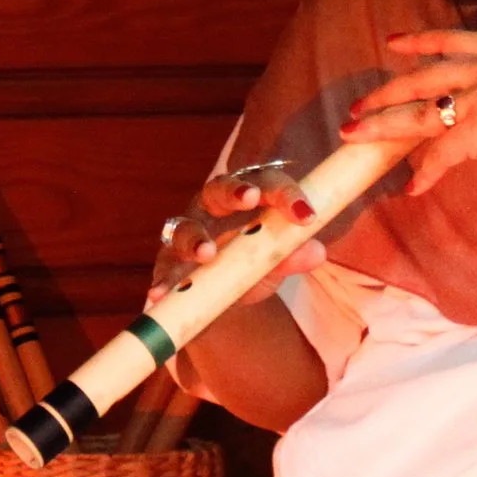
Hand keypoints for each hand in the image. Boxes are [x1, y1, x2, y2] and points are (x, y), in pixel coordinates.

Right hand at [147, 170, 328, 309]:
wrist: (223, 291)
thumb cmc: (254, 261)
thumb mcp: (278, 260)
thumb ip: (294, 255)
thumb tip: (316, 251)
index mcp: (247, 196)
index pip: (268, 183)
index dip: (286, 194)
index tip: (306, 214)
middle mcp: (212, 206)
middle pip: (219, 189)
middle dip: (234, 192)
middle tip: (251, 198)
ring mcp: (187, 231)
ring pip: (186, 226)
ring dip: (195, 238)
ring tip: (206, 253)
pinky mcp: (168, 261)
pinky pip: (164, 267)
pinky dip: (163, 280)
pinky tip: (160, 293)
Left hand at [338, 29, 476, 205]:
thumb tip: (455, 124)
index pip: (453, 40)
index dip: (419, 42)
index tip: (391, 44)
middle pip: (422, 79)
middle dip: (382, 96)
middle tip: (355, 110)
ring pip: (420, 115)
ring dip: (383, 128)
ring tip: (356, 137)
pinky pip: (440, 152)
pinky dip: (426, 173)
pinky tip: (416, 186)